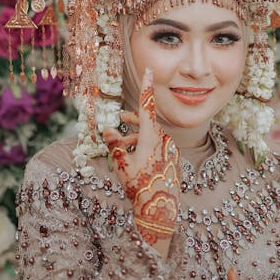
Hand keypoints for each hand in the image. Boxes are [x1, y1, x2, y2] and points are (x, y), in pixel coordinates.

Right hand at [102, 68, 180, 255]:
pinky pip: (157, 146)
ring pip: (151, 135)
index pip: (147, 105)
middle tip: (121, 117)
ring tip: (122, 144)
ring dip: (136, 136)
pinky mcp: (172, 159)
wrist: (160, 208)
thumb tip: (107, 129)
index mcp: (151, 136)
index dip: (146, 86)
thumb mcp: (122, 164)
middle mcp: (163, 139)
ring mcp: (169, 149)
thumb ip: (115, 145)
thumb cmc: (139, 185)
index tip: (148, 70)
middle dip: (133, 120)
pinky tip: (135, 158)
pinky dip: (144, 146)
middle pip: (147, 121)